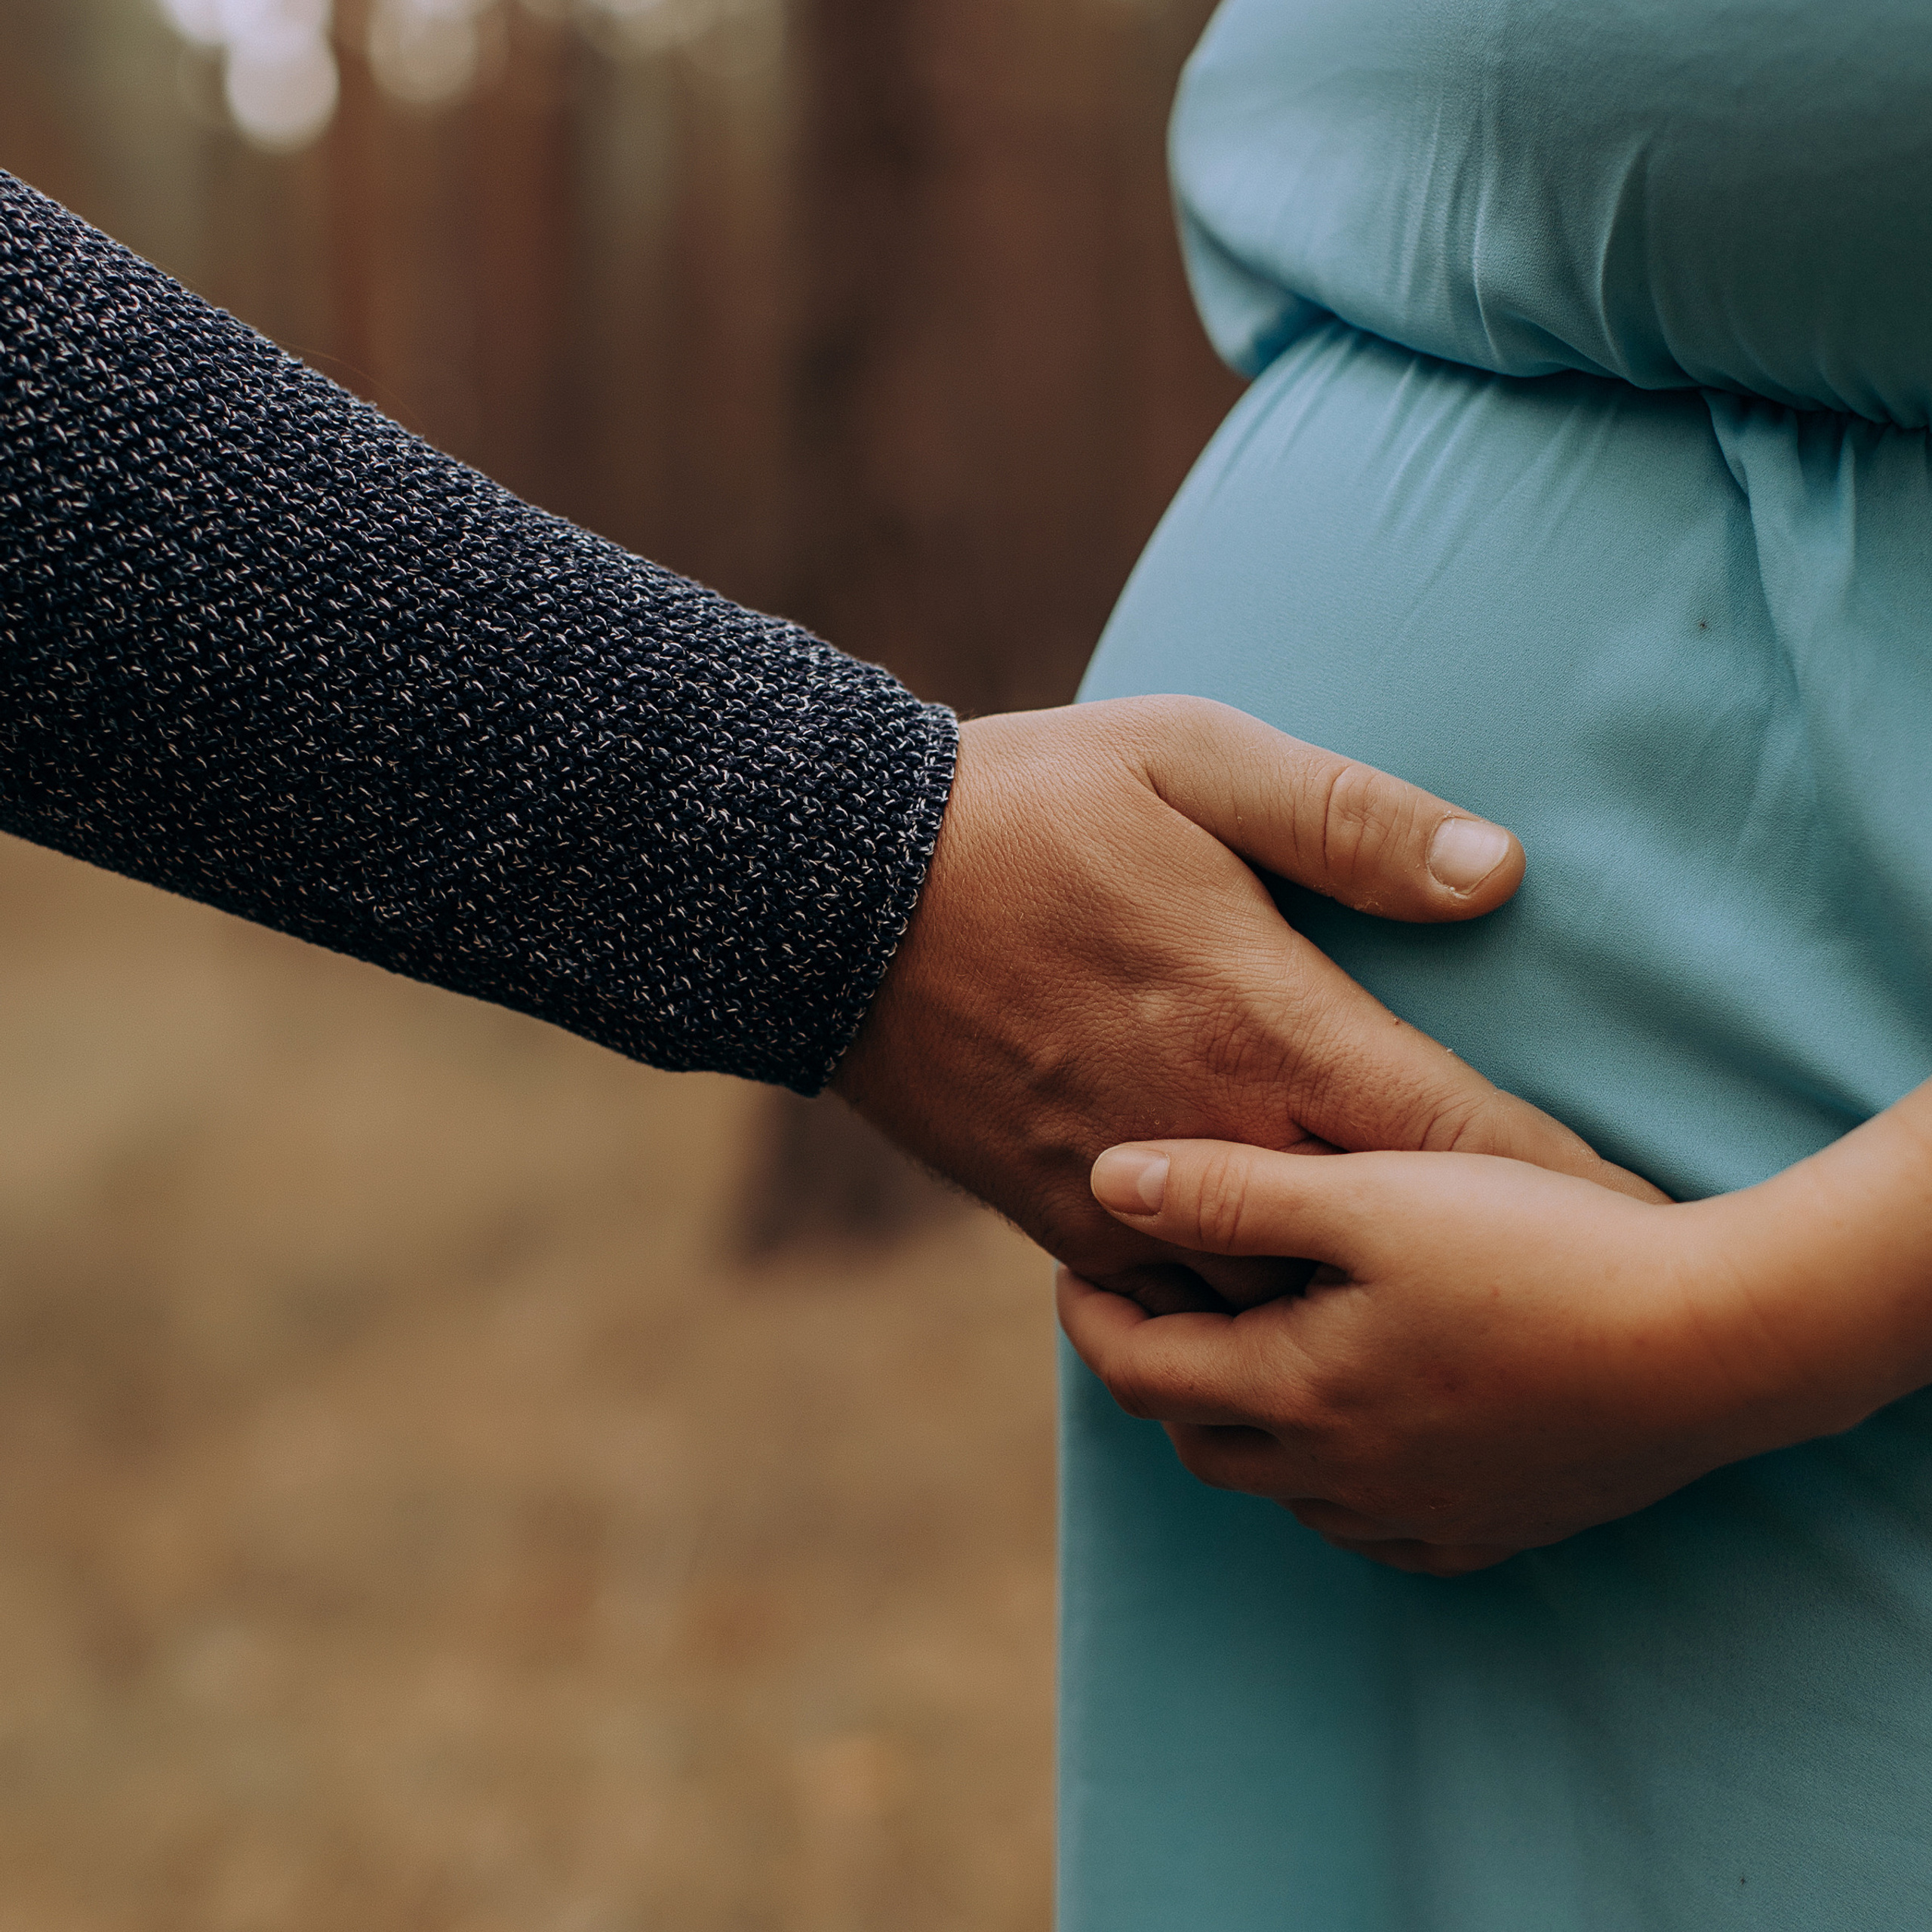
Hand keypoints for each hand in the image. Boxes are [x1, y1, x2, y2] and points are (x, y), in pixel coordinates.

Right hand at [832, 696, 1660, 1312]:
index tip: (1634, 1222)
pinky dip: (1235, 1319)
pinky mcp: (1052, 1214)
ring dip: (1350, 1316)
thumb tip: (1497, 876)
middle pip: (1379, 1238)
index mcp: (1265, 1023)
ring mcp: (1125, 1189)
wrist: (829, 891)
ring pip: (1271, 1298)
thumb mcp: (1192, 759)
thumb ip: (1352, 820)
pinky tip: (1269, 1322)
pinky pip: (1168, 1301)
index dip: (1555, 1181)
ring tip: (1426, 1335)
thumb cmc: (1027, 808)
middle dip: (1475, 1269)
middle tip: (1560, 1301)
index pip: (1450, 1132)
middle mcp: (1208, 1130)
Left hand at [1061, 1138, 1835, 1573]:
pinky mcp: (1489, 1529)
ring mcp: (1418, 1515)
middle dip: (1158, 1367)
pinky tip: (1356, 1416)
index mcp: (1295, 1393)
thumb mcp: (1367, 1196)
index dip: (1091, 1315)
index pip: (1138, 1373)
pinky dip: (1328, 1470)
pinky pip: (1369, 1522)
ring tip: (1255, 1339)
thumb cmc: (1535, 1252)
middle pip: (1197, 1436)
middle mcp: (1341, 1477)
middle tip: (1162, 1294)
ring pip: (1280, 1485)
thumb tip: (1106, 1182)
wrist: (1710, 1344)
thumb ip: (1229, 1192)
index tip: (1078, 1263)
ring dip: (1242, 1418)